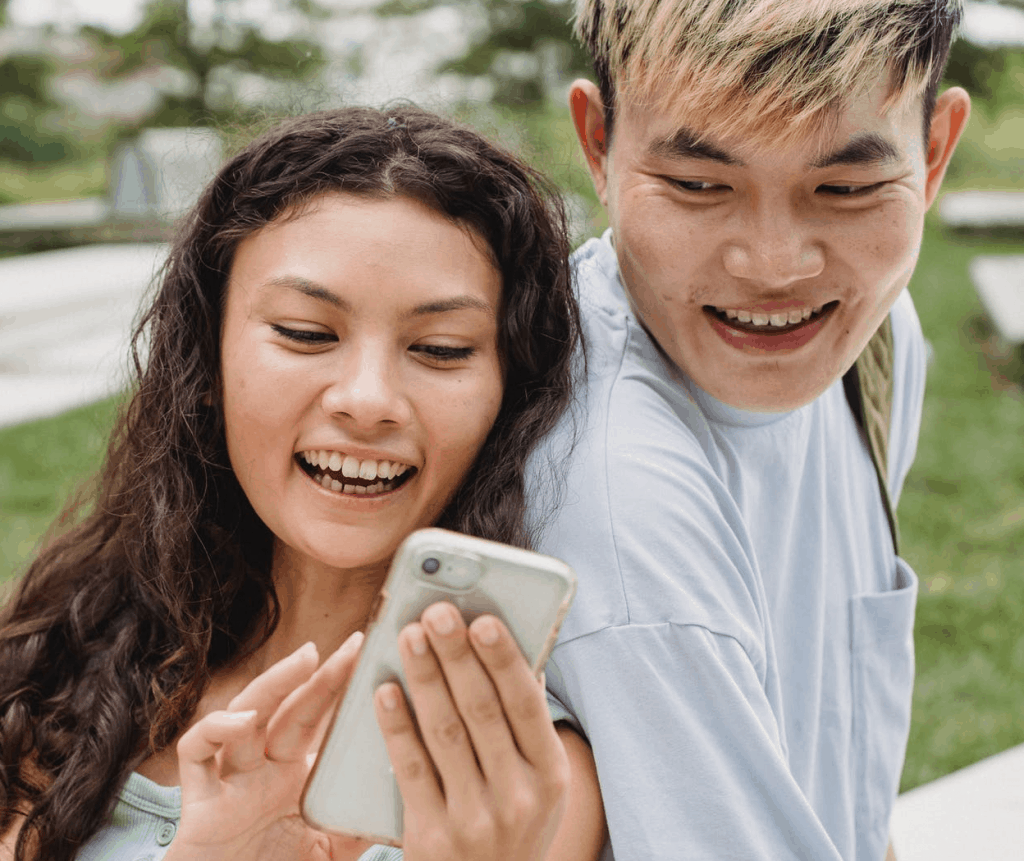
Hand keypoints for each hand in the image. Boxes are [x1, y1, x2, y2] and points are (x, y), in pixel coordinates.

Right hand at [169, 633, 366, 860]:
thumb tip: (403, 799)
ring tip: (306, 659)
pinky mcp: (198, 801)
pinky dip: (215, 730)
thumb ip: (356, 827)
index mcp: (293, 778)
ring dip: (274, 683)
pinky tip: (244, 722)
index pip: (321, 721)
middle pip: (290, 708)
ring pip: (245, 713)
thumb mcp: (327, 854)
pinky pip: (196, 751)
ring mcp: (230, 780)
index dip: (344, 690)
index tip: (375, 659)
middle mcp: (262, 770)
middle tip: (354, 646)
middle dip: (321, 674)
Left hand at [375, 603, 569, 860]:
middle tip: (436, 612)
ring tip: (409, 635)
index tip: (483, 619)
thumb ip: (526, 722)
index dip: (504, 659)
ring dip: (424, 678)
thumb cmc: (512, 823)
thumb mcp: (538, 781)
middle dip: (457, 655)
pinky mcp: (432, 836)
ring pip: (445, 733)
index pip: (527, 704)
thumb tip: (516, 649)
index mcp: (550, 773)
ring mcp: (475, 819)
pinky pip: (411, 770)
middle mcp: (518, 796)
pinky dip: (397, 727)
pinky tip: (384, 691)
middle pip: (482, 710)